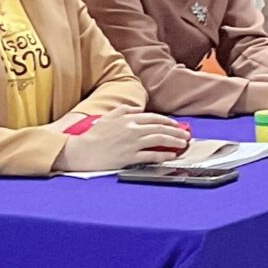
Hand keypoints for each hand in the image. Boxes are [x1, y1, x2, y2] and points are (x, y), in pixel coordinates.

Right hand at [53, 105, 191, 170]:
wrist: (81, 152)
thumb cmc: (94, 135)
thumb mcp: (108, 116)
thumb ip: (124, 110)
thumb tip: (138, 110)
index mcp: (128, 118)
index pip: (154, 118)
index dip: (168, 122)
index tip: (177, 126)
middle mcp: (132, 129)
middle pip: (160, 128)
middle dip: (176, 131)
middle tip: (186, 135)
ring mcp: (131, 143)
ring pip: (158, 140)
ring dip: (174, 142)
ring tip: (183, 144)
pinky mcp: (129, 157)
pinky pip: (150, 155)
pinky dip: (162, 155)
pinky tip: (170, 156)